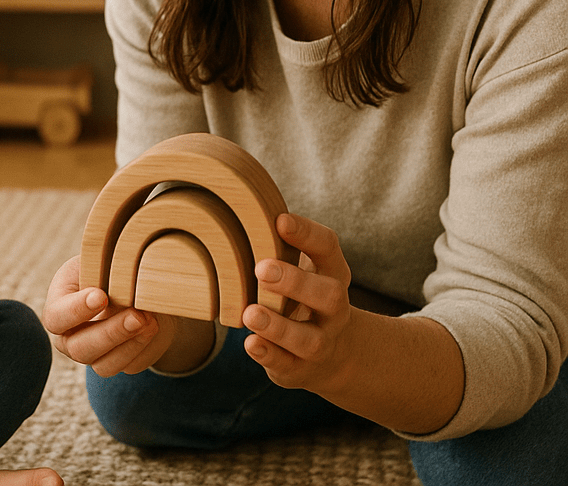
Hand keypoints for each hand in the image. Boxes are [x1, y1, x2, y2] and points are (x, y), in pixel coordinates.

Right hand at [42, 255, 175, 375]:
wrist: (132, 286)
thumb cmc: (107, 268)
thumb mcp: (98, 261)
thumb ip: (99, 268)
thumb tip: (117, 274)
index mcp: (58, 308)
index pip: (56, 317)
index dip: (76, 310)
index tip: (101, 296)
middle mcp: (70, 338)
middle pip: (80, 349)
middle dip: (111, 333)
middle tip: (136, 315)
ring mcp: (94, 355)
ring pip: (104, 366)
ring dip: (130, 344)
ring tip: (150, 320)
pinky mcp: (118, 363)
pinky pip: (129, 367)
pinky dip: (144, 348)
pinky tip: (154, 327)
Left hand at [241, 212, 354, 393]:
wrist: (331, 353)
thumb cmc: (301, 293)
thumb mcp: (300, 264)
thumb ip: (277, 242)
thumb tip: (236, 202)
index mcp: (333, 273)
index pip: (328, 247)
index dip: (307, 233)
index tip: (279, 220)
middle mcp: (335, 309)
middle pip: (329, 295)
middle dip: (296, 282)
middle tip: (262, 268)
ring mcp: (322, 342)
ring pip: (309, 339)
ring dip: (279, 326)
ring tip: (250, 312)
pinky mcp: (302, 369)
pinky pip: (289, 365)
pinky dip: (269, 355)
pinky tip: (250, 343)